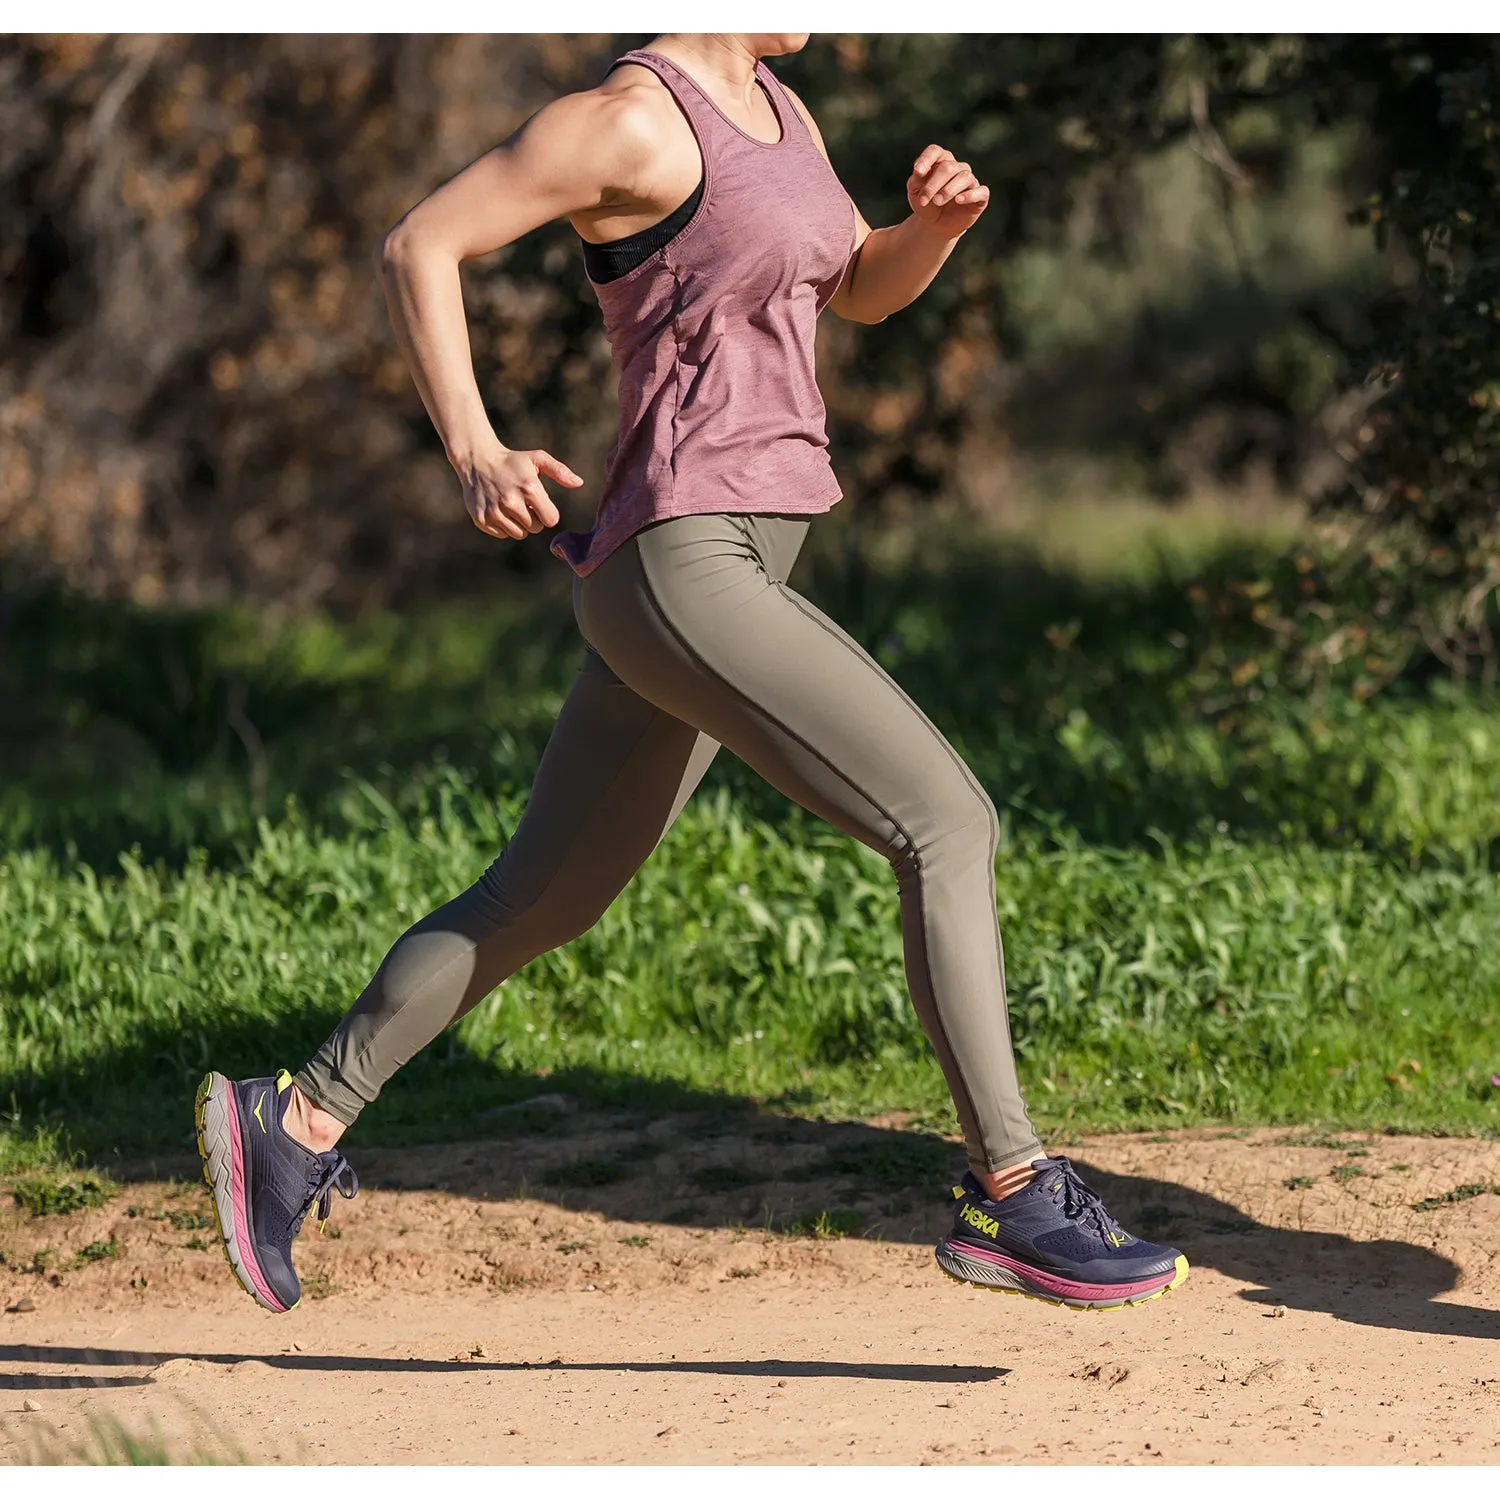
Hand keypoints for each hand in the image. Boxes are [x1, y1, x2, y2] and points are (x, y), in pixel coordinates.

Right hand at [454, 439, 582, 539]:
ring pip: (519, 534)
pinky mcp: (482, 520)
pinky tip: (497, 507)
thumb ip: (560, 471)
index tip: (538, 502)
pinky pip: (503, 534)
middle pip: (535, 528)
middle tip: (522, 501)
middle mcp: (512, 503)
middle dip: (532, 517)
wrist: (477, 460)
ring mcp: (495, 512)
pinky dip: (503, 525)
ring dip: (519, 523)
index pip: (551, 520)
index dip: (547, 512)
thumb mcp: (537, 459)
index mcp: (530, 489)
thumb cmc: (512, 461)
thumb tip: (579, 483)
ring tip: (510, 504)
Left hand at [907, 145, 989, 238]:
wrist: (935, 225)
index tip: (917, 172)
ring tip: (937, 202)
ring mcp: (970, 181)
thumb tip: (919, 171)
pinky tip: (958, 200)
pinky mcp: (980, 196)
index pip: (935, 151)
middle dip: (933, 184)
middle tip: (924, 200)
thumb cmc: (926, 204)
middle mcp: (958, 167)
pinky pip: (981, 191)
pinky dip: (970, 195)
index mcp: (941, 161)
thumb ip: (916, 179)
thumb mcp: (915, 192)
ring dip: (948, 190)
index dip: (926, 159)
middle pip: (948, 167)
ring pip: (964, 177)